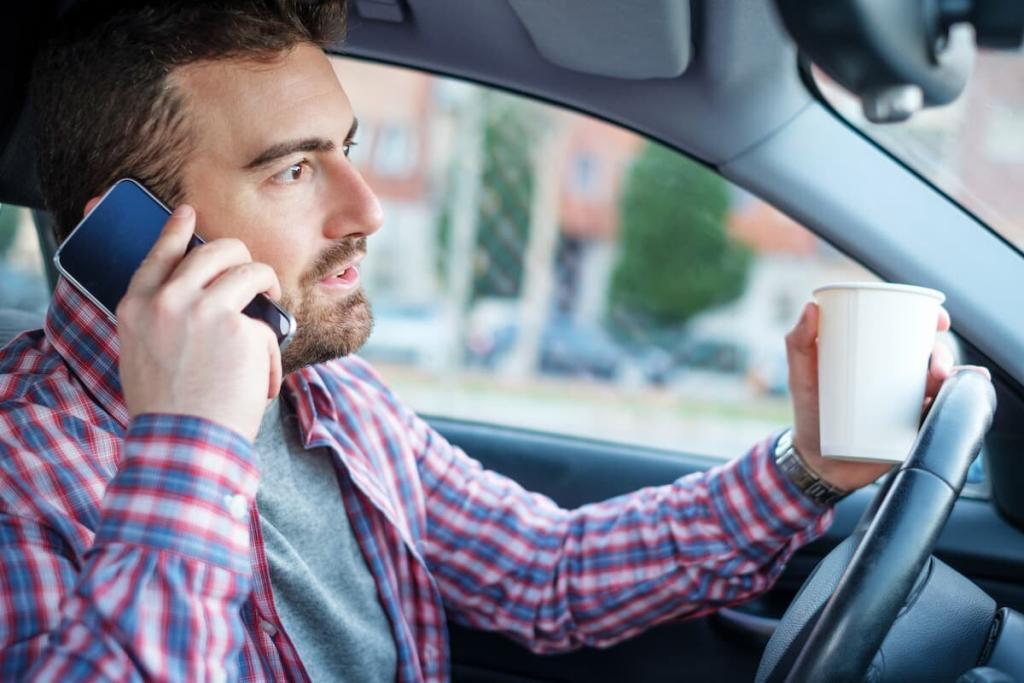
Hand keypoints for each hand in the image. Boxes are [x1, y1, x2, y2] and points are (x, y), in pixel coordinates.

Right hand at [117, 205, 282, 440]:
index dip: (175, 230)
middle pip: (214, 250)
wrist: (183, 444)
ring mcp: (204, 309)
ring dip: (269, 284)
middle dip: (242, 256)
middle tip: (256, 275)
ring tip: (274, 305)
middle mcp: (167, 300)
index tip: (187, 212)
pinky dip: (271, 357)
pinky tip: (261, 383)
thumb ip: (162, 322)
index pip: (158, 255)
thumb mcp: (144, 356)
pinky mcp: (240, 327)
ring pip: (250, 271)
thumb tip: (200, 298)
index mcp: (136, 308)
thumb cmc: (170, 411)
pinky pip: (268, 327)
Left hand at [785, 301, 977, 491]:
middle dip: (941, 352)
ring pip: (940, 379)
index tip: (937, 320)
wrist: (819, 461)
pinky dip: (959, 398)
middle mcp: (894, 372)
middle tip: (933, 364)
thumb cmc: (809, 411)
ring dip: (952, 374)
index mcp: (872, 353)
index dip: (927, 318)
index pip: (905, 328)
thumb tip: (811, 307)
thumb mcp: (801, 376)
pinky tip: (965, 390)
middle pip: (928, 353)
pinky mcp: (913, 423)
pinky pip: (942, 409)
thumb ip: (798, 342)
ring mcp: (906, 398)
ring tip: (940, 380)